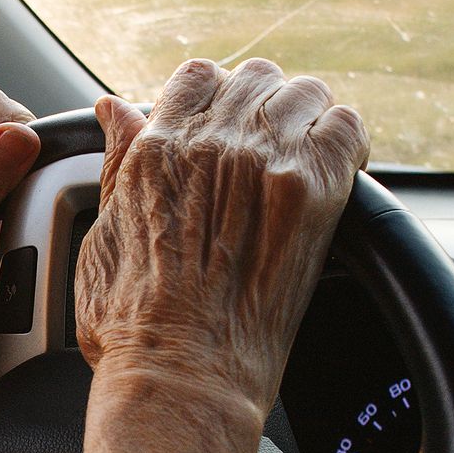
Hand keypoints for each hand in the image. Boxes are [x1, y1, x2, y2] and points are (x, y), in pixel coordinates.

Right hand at [74, 58, 366, 425]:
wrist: (182, 376)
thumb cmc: (135, 326)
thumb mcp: (105, 231)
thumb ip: (118, 161)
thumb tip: (115, 110)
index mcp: (159, 149)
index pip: (199, 76)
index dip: (217, 94)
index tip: (227, 123)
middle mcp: (212, 144)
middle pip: (256, 78)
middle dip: (262, 105)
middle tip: (268, 146)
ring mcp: (265, 163)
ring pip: (305, 93)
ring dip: (306, 118)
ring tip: (304, 158)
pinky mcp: (312, 193)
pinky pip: (347, 126)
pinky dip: (346, 140)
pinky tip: (336, 170)